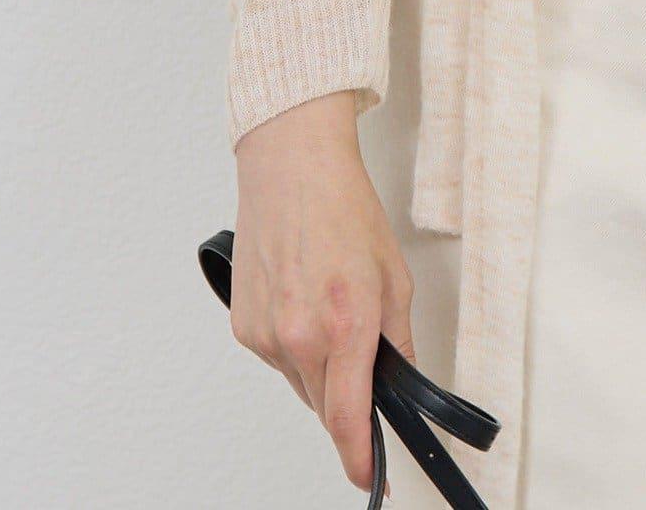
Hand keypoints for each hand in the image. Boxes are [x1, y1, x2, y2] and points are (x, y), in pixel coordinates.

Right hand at [231, 92, 413, 492]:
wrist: (291, 168)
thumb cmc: (344, 209)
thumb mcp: (393, 276)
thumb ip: (399, 340)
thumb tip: (402, 384)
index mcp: (345, 322)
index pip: (349, 415)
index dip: (361, 456)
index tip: (373, 477)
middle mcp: (298, 336)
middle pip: (326, 405)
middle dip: (349, 397)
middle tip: (365, 357)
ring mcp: (264, 334)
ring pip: (302, 383)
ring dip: (322, 368)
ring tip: (332, 309)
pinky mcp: (242, 327)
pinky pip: (278, 359)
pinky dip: (296, 347)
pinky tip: (305, 304)